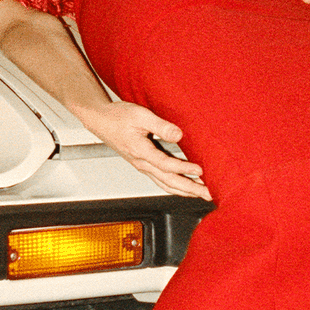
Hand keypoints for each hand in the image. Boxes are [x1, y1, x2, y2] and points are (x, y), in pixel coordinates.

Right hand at [73, 100, 211, 199]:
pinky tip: (186, 188)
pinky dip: (176, 187)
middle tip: (208, 194)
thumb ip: (161, 125)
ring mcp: (143, 166)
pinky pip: (162, 181)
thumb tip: (179, 135)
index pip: (166, 165)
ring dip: (185, 191)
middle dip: (191, 190)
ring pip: (166, 185)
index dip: (184, 169)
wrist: (100, 120)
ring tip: (202, 194)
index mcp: (141, 152)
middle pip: (169, 182)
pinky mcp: (144, 165)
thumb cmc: (117, 117)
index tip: (200, 170)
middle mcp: (142, 163)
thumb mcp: (140, 115)